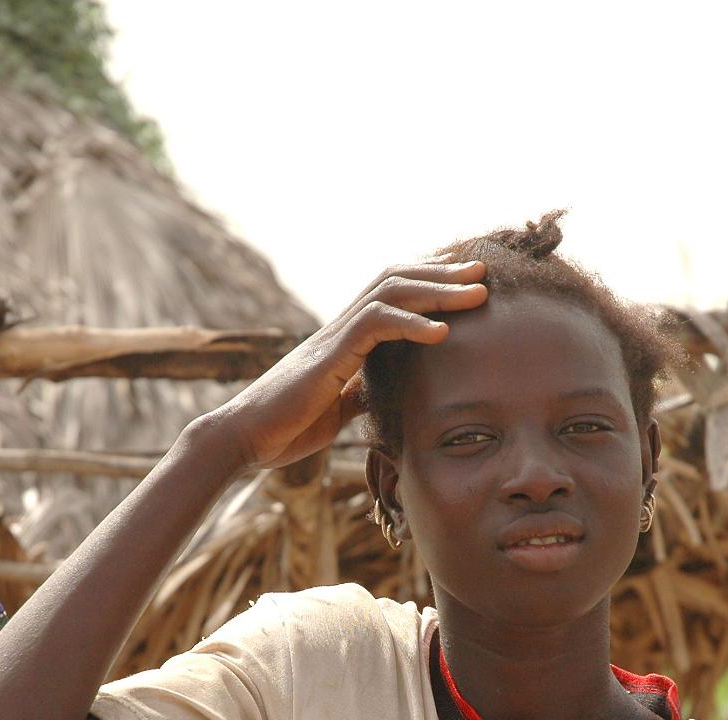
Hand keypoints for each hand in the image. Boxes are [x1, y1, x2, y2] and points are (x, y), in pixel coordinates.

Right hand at [208, 259, 487, 470]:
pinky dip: (410, 324)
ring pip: (390, 293)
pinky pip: (374, 326)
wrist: (244, 438)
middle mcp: (341, 328)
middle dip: (443, 273)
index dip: (430, 281)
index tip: (466, 281)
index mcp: (346, 339)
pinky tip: (441, 332)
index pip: (392, 294)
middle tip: (483, 272)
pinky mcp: (328, 357)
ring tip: (477, 294)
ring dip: (438, 290)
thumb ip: (361, 392)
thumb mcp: (338, 409)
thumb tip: (385, 392)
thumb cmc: (286, 427)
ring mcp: (334, 338)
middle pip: (397, 280)